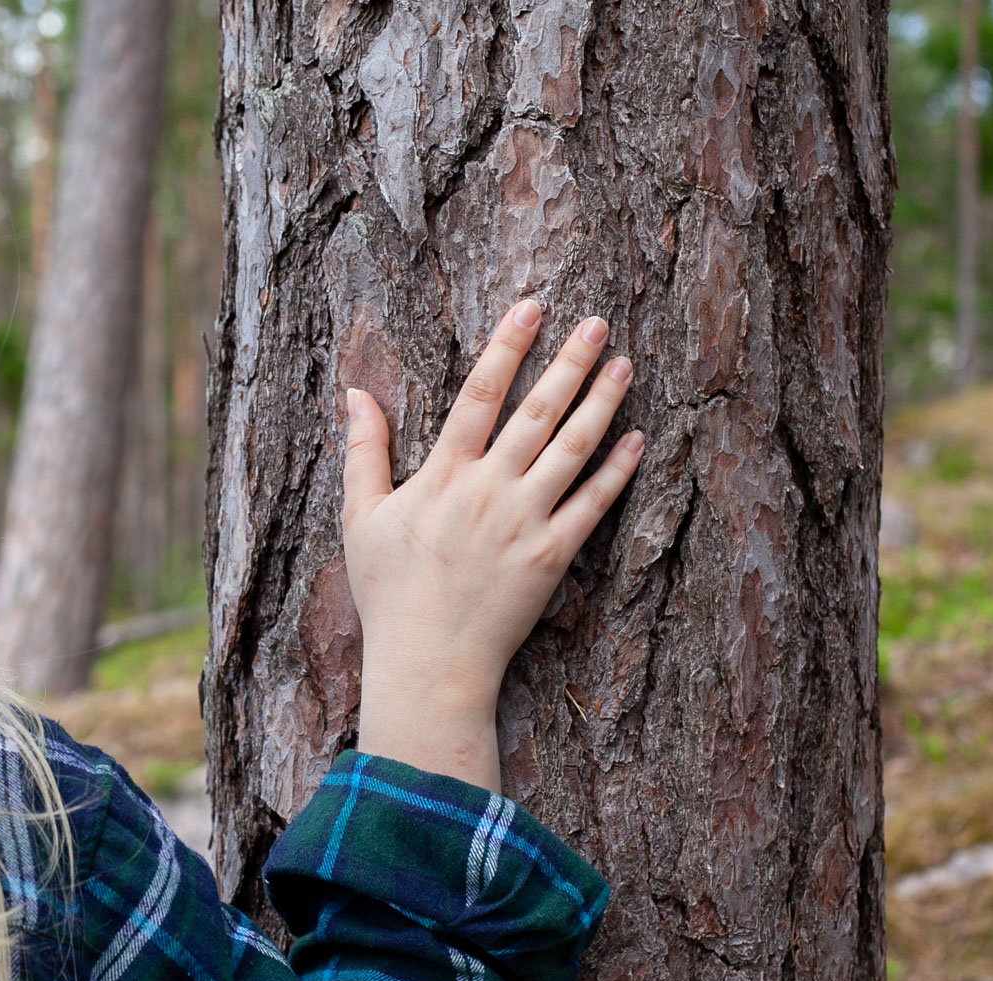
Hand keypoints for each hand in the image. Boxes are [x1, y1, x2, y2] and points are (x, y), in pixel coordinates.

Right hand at [342, 299, 641, 790]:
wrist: (428, 662)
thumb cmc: (389, 594)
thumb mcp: (360, 518)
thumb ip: (363, 452)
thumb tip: (354, 394)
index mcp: (443, 474)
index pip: (479, 394)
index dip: (507, 346)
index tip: (532, 307)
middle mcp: (488, 488)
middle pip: (537, 410)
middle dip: (570, 361)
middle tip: (597, 322)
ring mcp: (525, 520)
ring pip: (573, 447)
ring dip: (603, 401)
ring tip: (624, 364)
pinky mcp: (553, 555)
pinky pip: (593, 503)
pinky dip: (617, 468)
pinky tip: (637, 437)